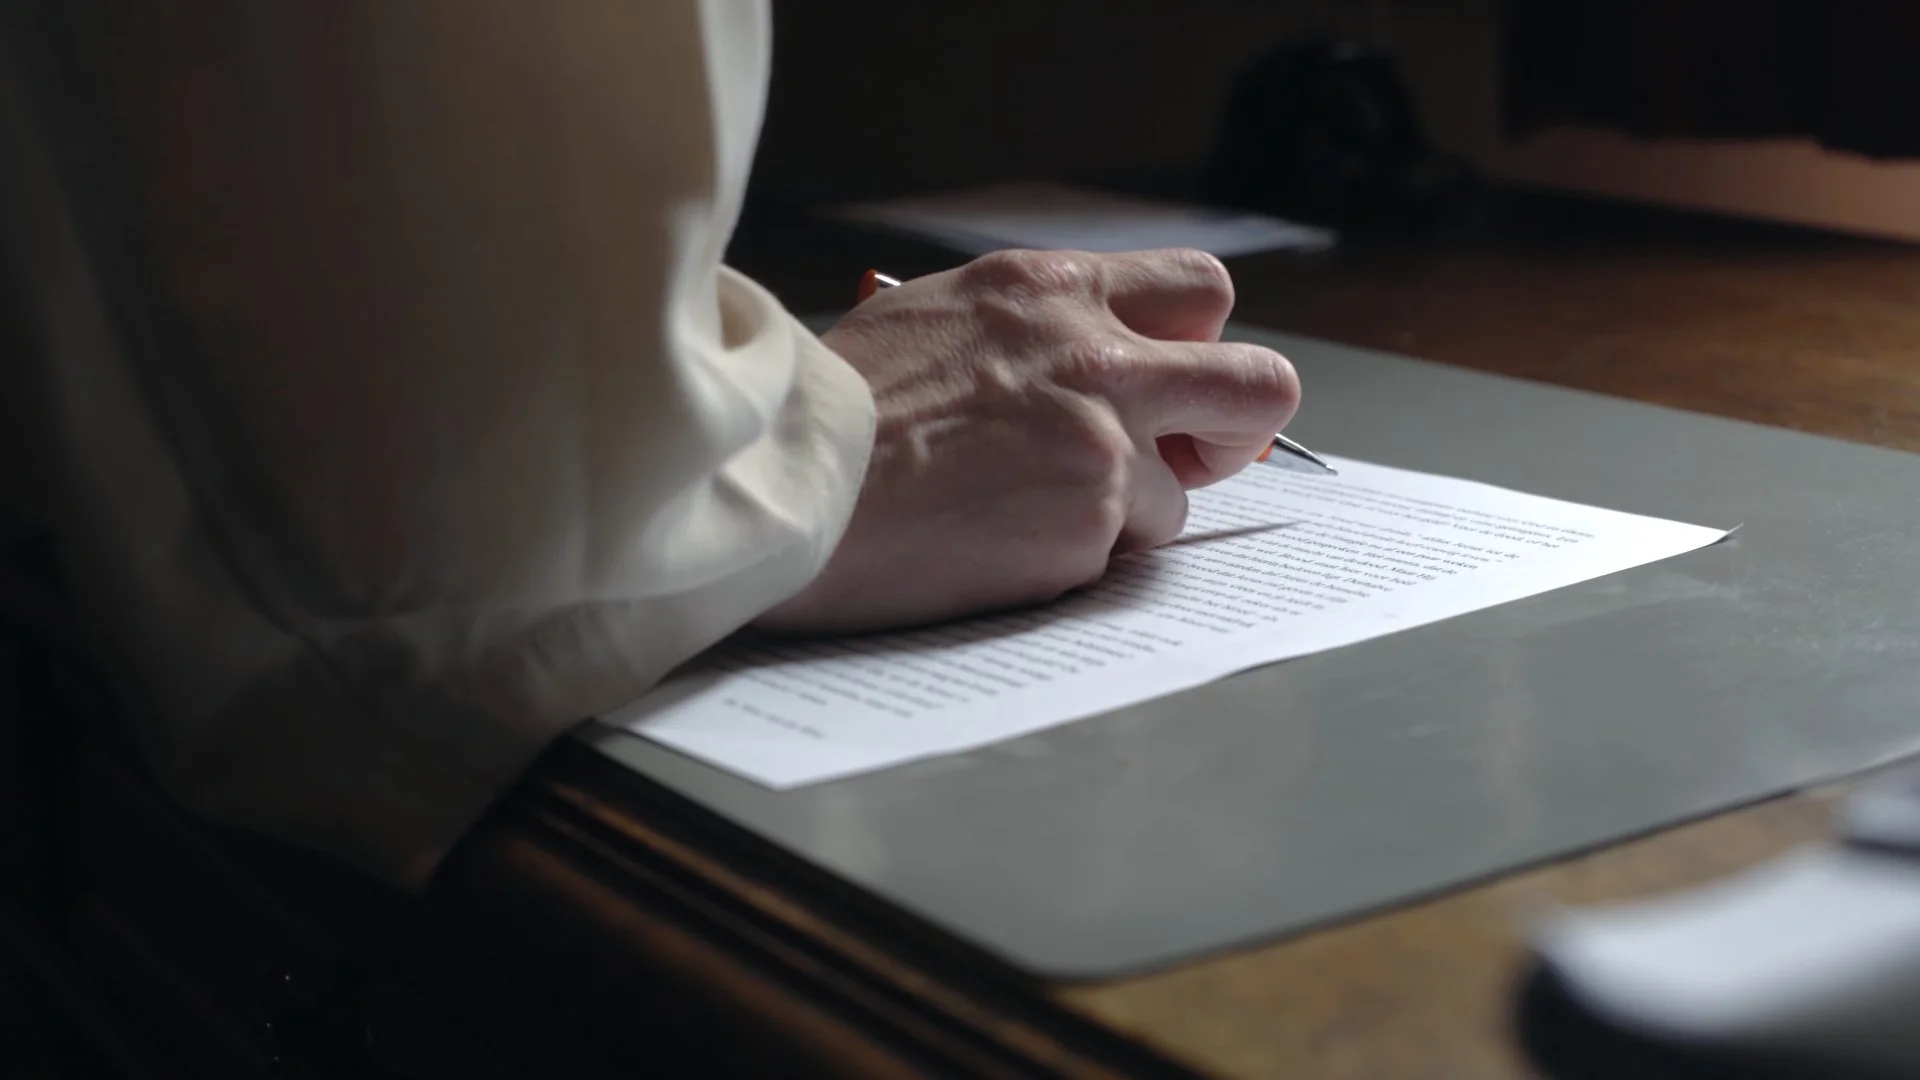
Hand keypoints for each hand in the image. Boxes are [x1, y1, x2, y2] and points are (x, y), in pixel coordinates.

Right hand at [757, 248, 1299, 634]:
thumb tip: (1082, 354)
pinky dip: (1066, 560)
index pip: (1199, 290)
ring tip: (1015, 514)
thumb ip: (1029, 328)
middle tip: (1187, 458)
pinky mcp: (1088, 522)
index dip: (1199, 347)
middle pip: (1257, 383)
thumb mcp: (936, 316)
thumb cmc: (835, 411)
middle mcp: (1093, 352)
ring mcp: (1100, 441)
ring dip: (1117, 516)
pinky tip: (992, 545)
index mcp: (1050, 289)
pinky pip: (1115, 554)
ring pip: (1176, 496)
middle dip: (1236, 428)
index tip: (1175, 385)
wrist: (787, 485)